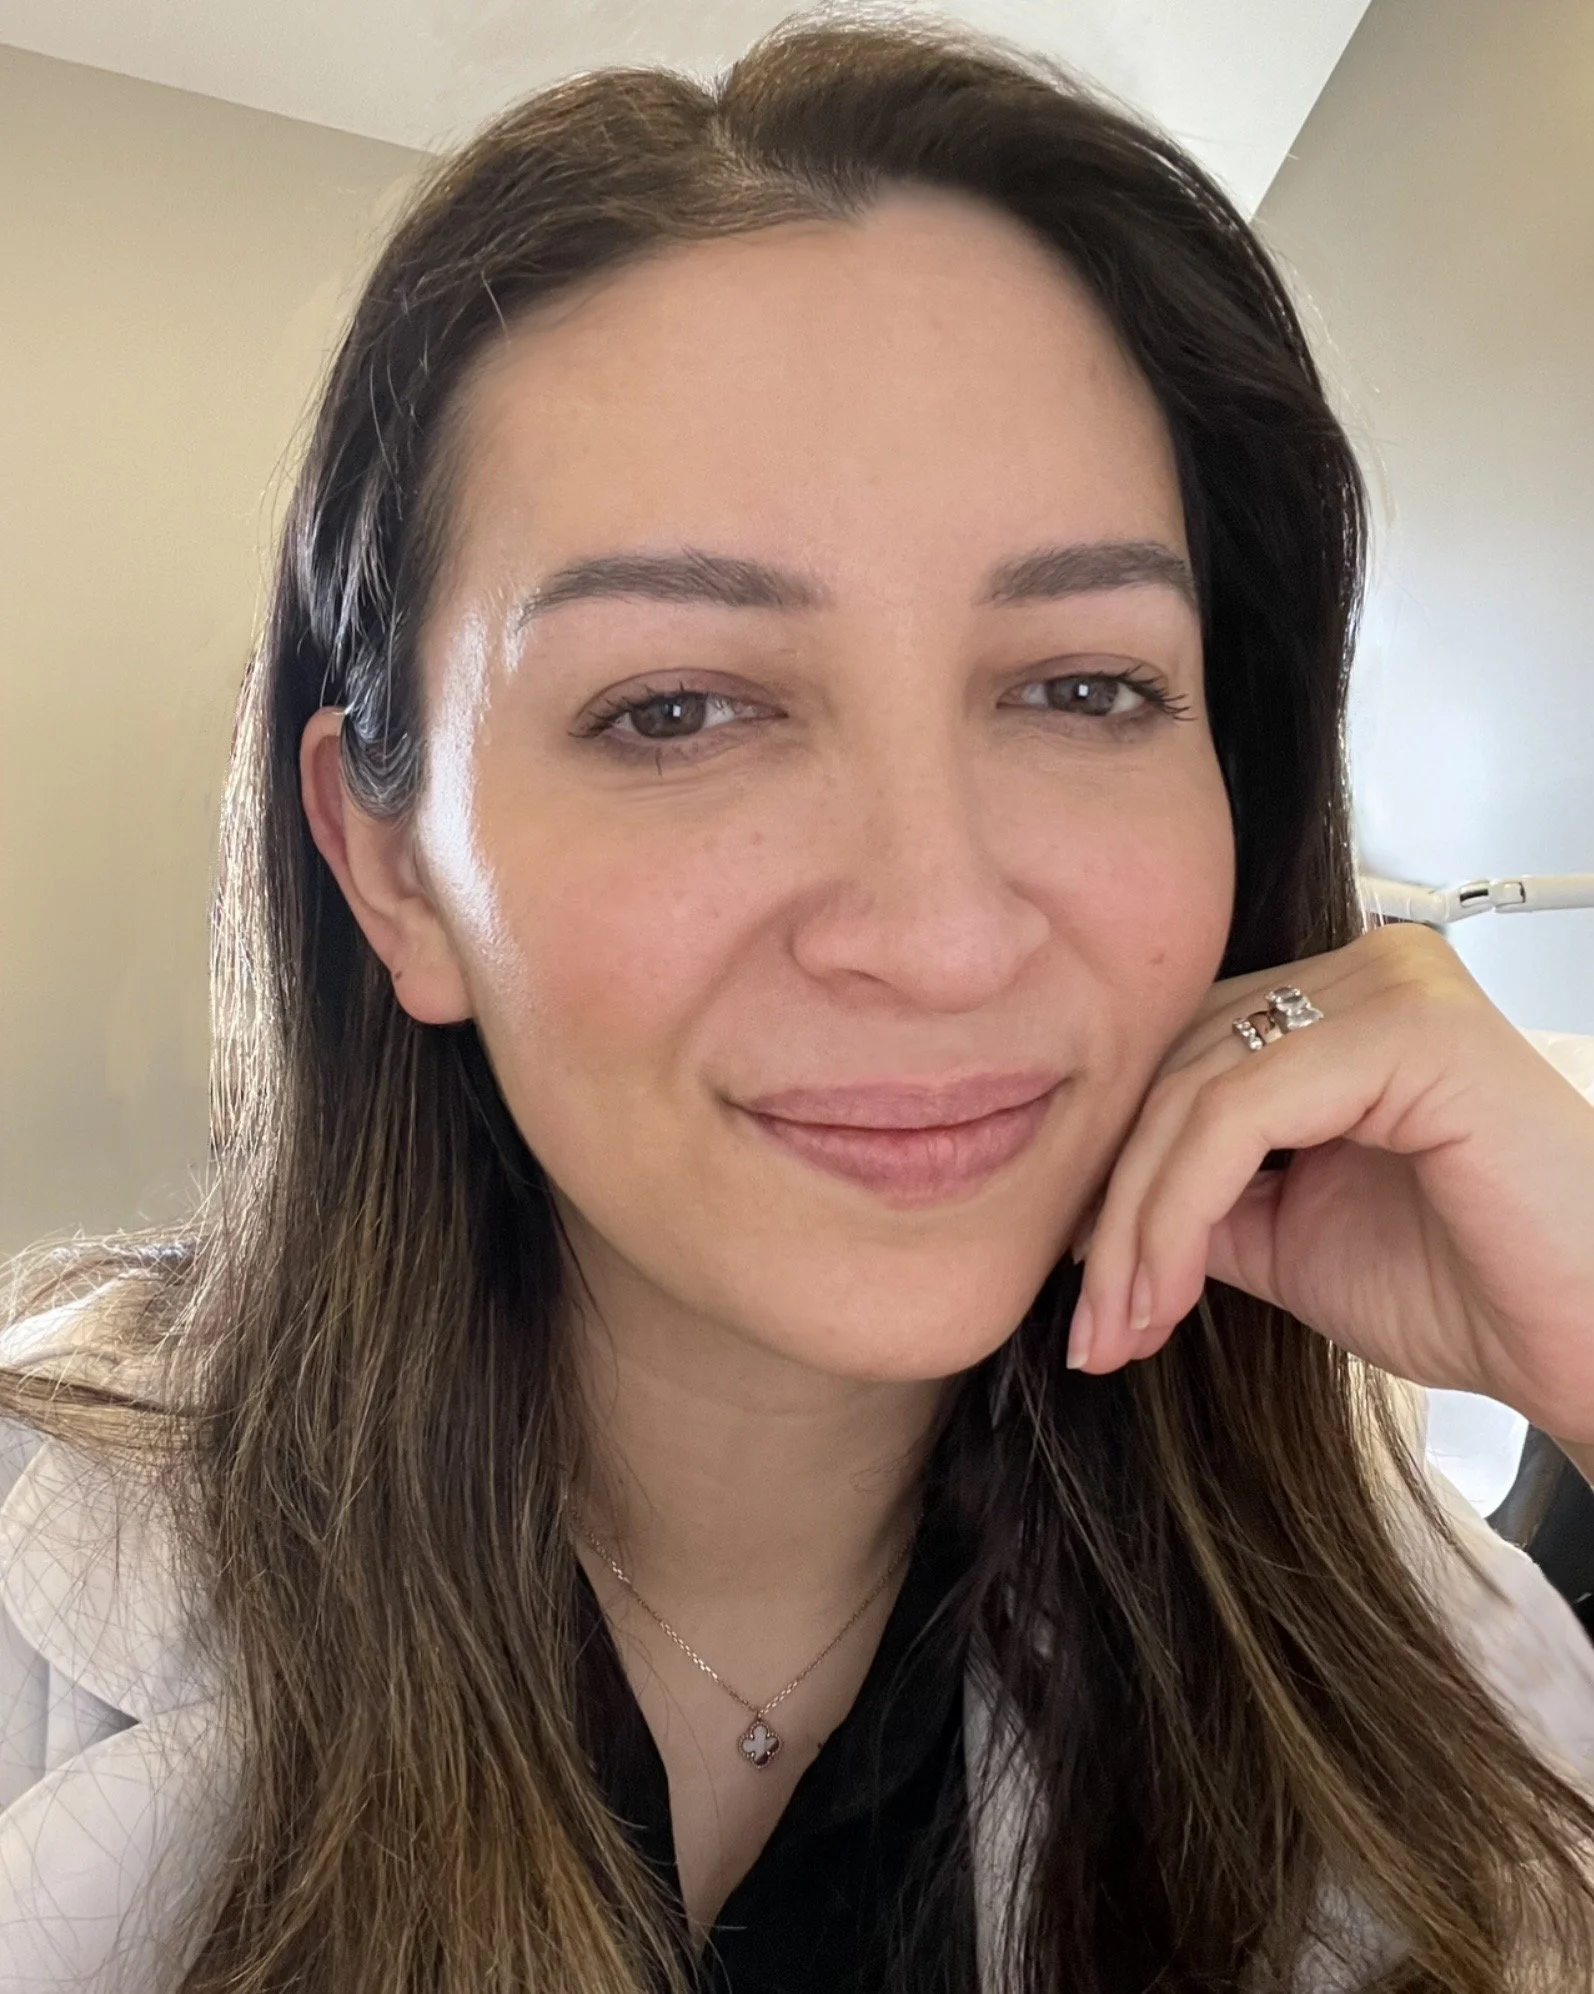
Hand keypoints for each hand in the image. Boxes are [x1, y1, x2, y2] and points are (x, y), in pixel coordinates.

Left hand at [1066, 924, 1593, 1443]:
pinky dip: (1178, 1209)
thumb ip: (1200, 1197)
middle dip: (1117, 1210)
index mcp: (1344, 1005)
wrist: (1587, 1349)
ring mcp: (1393, 987)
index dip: (1119, 1176)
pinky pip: (1242, 1112)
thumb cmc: (1474, 1289)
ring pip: (1196, 1092)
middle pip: (1179, 1071)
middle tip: (1091, 1325)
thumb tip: (1088, 1207)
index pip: (1186, 1063)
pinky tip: (1163, 1292)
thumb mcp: (1289, 1237)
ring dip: (1136, 1225)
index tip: (1087, 1292)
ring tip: (1118, 1325)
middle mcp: (1367, 973)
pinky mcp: (1409, 1029)